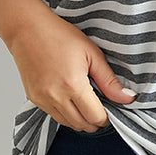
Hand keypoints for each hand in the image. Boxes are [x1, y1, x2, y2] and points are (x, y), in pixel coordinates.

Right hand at [6, 6, 135, 130]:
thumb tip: (127, 98)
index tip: (111, 109)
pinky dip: (66, 113)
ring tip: (87, 102)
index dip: (107, 117)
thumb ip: (109, 80)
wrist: (28, 29)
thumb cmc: (59, 35)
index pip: (95, 117)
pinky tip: (71, 98)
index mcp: (73, 85)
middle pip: (82, 125)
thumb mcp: (92, 53)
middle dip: (95, 121)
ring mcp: (42, 99)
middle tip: (102, 106)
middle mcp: (55, 96)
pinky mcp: (34, 98)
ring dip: (80, 119)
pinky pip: (54, 115)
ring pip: (68, 124)